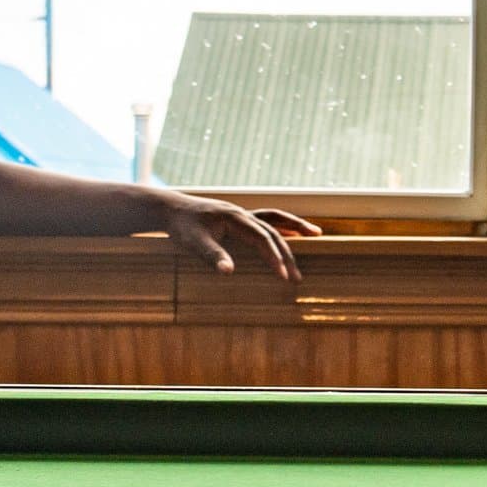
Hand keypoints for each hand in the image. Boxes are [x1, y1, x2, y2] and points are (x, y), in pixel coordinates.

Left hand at [150, 194, 318, 279]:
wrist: (170, 209)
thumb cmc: (181, 226)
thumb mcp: (192, 242)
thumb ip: (212, 255)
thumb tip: (229, 272)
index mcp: (235, 218)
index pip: (262, 239)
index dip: (274, 257)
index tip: (283, 276)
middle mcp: (243, 214)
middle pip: (274, 232)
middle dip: (287, 254)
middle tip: (297, 278)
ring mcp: (242, 215)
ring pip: (275, 220)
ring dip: (295, 227)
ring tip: (317, 234)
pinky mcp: (238, 219)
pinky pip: (266, 221)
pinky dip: (281, 226)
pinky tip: (290, 234)